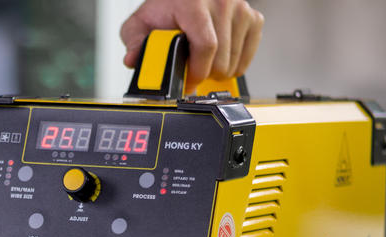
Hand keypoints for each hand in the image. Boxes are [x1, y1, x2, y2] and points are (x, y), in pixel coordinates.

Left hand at [120, 0, 263, 93]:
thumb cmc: (168, 6)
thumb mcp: (142, 21)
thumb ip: (134, 41)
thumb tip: (133, 59)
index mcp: (194, 3)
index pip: (206, 46)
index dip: (197, 72)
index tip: (187, 80)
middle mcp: (222, 2)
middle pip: (221, 59)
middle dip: (204, 74)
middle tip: (192, 72)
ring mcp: (240, 9)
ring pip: (234, 61)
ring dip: (218, 71)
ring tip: (203, 63)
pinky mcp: (253, 17)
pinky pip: (248, 55)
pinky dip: (234, 63)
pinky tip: (220, 57)